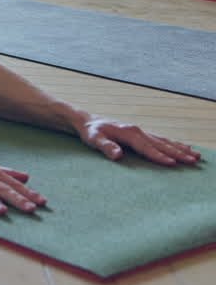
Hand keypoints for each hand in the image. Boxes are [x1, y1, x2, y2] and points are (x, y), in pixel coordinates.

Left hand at [77, 116, 200, 165]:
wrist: (88, 121)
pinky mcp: (140, 134)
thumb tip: (117, 155)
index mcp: (128, 133)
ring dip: (180, 148)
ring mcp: (140, 131)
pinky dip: (173, 144)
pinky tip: (183, 147)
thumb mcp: (93, 139)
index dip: (158, 156)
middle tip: (193, 161)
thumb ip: (105, 147)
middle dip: (177, 153)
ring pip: (164, 141)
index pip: (146, 147)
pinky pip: (160, 139)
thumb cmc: (90, 132)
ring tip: (195, 155)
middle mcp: (137, 131)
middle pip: (160, 144)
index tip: (172, 163)